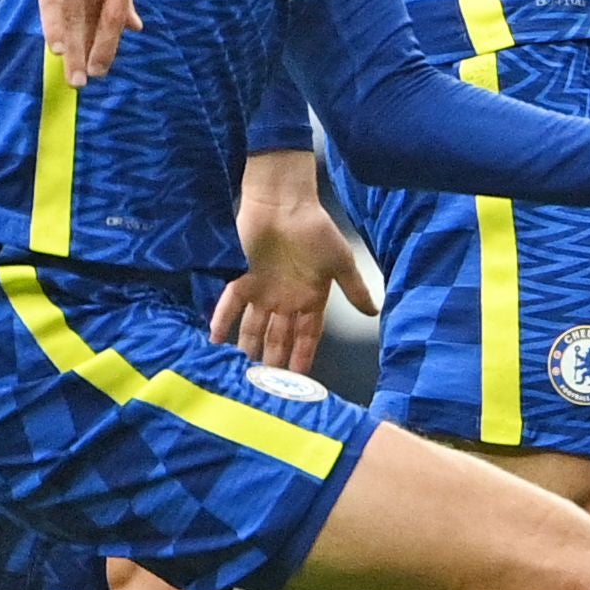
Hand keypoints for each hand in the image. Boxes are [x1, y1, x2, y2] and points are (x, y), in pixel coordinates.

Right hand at [9, 0, 138, 83]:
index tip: (102, 70)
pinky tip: (56, 46)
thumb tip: (136, 26)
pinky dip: (55, 23)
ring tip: (71, 74)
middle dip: (92, 53)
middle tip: (85, 83)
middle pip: (97, 17)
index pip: (117, 12)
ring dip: (73, 47)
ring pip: (75, 12)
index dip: (110, 45)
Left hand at [211, 204, 379, 372]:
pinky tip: (215, 340)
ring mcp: (262, 291)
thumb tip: (374, 312)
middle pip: (278, 338)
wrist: (286, 202)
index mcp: (310, 299)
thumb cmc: (316, 229)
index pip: (306, 337)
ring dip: (248, 349)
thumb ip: (355, 289)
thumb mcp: (341, 261)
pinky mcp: (241, 277)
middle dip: (274, 361)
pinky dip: (222, 321)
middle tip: (267, 387)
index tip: (299, 382)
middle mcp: (284, 300)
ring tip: (241, 374)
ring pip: (253, 327)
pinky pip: (230, 304)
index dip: (302, 357)